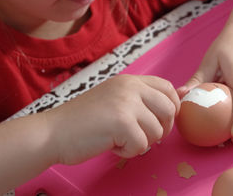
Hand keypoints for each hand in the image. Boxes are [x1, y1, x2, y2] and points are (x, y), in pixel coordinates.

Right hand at [46, 74, 179, 164]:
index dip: (171, 107)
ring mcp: (126, 103)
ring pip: (157, 131)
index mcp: (129, 80)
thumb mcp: (114, 100)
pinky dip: (128, 152)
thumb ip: (141, 98)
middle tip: (142, 136)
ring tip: (119, 140)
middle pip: (169, 109)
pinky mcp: (122, 123)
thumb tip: (179, 98)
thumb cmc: (82, 120)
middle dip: (162, 129)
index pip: (167, 87)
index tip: (160, 121)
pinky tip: (111, 145)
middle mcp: (130, 87)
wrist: (53, 132)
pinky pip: (142, 145)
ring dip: (141, 142)